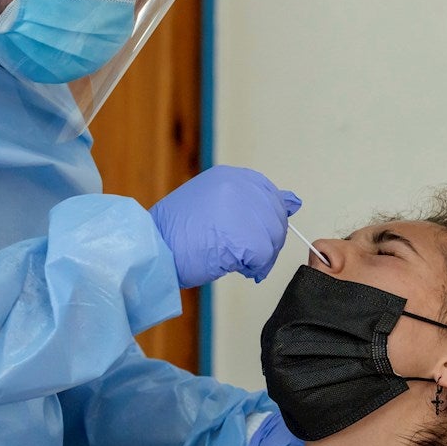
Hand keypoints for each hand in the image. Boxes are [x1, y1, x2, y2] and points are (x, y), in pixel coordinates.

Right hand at [150, 166, 300, 287]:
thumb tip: (293, 202)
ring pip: (273, 237)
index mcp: (230, 177)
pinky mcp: (245, 237)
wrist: (154, 249)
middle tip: (248, 255)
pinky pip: (265, 256)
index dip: (267, 218)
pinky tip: (238, 268)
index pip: (269, 194)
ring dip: (261, 257)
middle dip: (267, 240)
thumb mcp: (212, 204)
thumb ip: (248, 201)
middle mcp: (239, 187)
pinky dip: (256, 268)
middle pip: (275, 217)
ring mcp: (243, 210)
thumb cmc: (175, 233)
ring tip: (239, 262)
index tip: (257, 233)